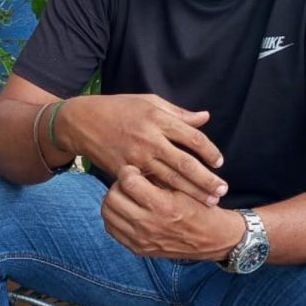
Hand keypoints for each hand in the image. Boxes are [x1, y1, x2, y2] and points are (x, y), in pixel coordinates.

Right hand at [57, 94, 227, 204]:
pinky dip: (164, 194)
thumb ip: (178, 113)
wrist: (84, 121)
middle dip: (206, 179)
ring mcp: (136, 157)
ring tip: (209, 201)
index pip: (192, 137)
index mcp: (158, 119)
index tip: (219, 162)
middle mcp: (149, 139)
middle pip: (185, 162)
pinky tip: (177, 202)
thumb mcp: (149, 102)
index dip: (209, 150)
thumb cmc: (120, 108)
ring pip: (170, 178)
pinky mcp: (124, 170)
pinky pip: (148, 185)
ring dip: (192, 191)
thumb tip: (205, 117)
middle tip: (222, 191)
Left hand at [101, 165, 242, 259]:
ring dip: (114, 200)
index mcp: (163, 205)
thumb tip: (137, 162)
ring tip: (127, 195)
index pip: (128, 182)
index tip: (134, 170)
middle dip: (118, 185)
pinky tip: (127, 209)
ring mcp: (141, 240)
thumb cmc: (200, 206)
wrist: (212, 238)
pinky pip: (112, 230)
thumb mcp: (185, 186)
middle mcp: (148, 225)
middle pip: (112, 198)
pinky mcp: (138, 249)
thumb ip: (161, 174)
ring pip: (108, 214)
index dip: (128, 171)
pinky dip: (115, 217)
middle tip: (129, 181)